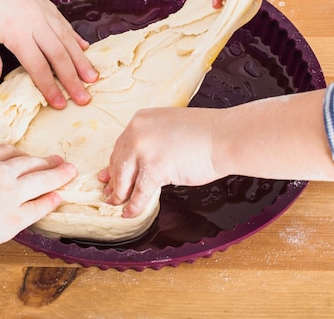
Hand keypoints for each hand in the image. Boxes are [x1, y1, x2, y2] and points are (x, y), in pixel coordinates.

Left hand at [0, 0, 98, 108]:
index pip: (39, 67)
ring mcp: (42, 9)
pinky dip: (75, 37)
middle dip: (73, 79)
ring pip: (67, 39)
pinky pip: (63, 23)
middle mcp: (35, 22)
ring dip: (81, 60)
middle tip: (85, 99)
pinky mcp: (43, 0)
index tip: (61, 105)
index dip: (51, 88)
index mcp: (17, 34)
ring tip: (92, 78)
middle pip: (60, 56)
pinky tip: (84, 49)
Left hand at [98, 107, 221, 217]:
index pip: (121, 146)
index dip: (115, 164)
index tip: (108, 175)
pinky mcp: (154, 168)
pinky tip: (130, 212)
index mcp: (140, 120)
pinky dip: (134, 205)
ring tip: (116, 204)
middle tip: (110, 194)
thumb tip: (139, 160)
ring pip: (124, 178)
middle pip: (119, 162)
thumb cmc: (205, 133)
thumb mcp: (169, 126)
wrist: (225, 137)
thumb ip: (152, 139)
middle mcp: (137, 133)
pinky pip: (139, 192)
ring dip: (119, 194)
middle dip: (114, 181)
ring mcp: (144, 150)